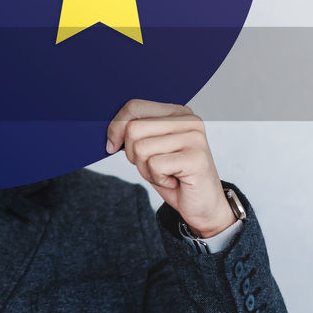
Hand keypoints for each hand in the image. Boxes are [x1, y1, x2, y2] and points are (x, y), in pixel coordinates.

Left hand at [105, 99, 234, 237]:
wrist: (202, 205)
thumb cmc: (174, 176)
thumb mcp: (149, 150)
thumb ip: (134, 134)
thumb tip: (110, 131)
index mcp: (177, 112)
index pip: (134, 107)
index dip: (115, 127)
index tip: (112, 146)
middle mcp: (189, 120)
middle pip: (134, 129)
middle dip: (133, 154)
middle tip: (153, 166)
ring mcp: (194, 138)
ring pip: (141, 148)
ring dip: (146, 169)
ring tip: (165, 173)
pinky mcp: (196, 158)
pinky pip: (155, 165)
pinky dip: (158, 179)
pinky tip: (174, 181)